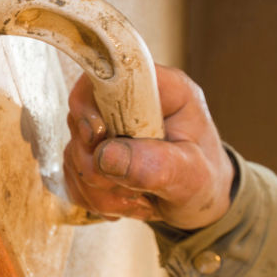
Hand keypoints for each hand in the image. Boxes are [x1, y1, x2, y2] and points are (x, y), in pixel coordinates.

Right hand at [63, 65, 234, 229]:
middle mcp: (130, 101)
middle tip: (126, 186)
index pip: (108, 73)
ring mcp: (108, 125)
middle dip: (95, 161)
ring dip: (97, 187)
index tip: (96, 137)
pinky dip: (91, 194)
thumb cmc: (205, 181)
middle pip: (81, 116)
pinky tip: (121, 201)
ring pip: (74, 150)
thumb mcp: (192, 176)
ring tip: (133, 200)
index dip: (89, 104)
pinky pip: (72, 172)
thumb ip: (155, 165)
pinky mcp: (95, 149)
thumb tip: (105, 156)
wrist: (200, 203)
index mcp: (162, 90)